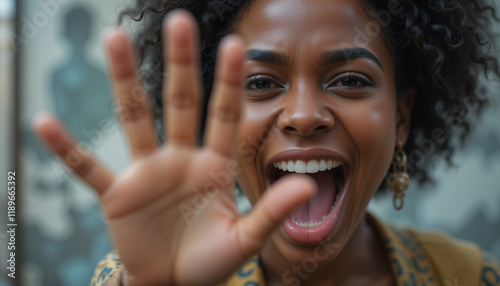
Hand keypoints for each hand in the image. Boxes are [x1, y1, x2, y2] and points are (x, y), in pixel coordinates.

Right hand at [33, 10, 315, 284]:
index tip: (237, 43)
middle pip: (180, 102)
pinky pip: (87, 168)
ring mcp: (147, 173)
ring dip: (123, 82)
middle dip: (181, 63)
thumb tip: (308, 184)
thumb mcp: (245, 238)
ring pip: (134, 119)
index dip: (229, 81)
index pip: (223, 115)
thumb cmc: (210, 261)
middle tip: (179, 21)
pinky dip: (66, 149)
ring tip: (113, 39)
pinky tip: (43, 123)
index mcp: (214, 166)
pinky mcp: (117, 195)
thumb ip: (272, 211)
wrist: (174, 284)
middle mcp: (180, 159)